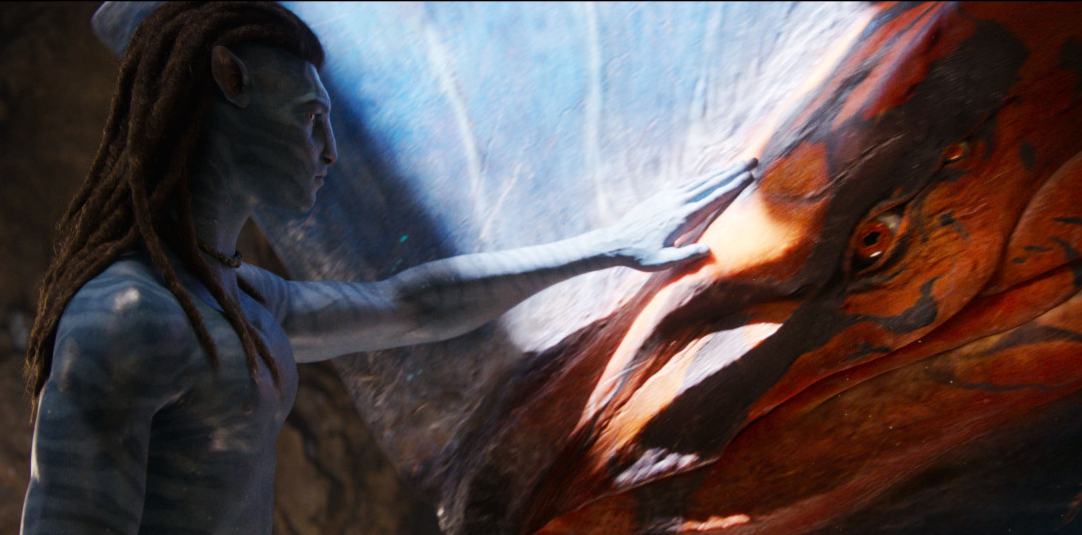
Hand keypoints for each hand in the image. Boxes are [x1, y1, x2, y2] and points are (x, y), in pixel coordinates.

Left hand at [607, 158, 755, 270]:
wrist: (616, 242)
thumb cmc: (640, 255)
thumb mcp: (662, 261)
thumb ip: (685, 256)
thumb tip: (708, 250)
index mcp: (683, 216)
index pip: (714, 198)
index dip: (732, 186)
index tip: (748, 176)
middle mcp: (678, 201)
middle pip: (711, 183)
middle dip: (732, 172)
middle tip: (751, 160)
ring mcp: (669, 196)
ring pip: (700, 180)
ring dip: (719, 172)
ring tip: (736, 165)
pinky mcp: (661, 195)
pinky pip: (687, 183)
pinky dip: (701, 178)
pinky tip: (708, 176)